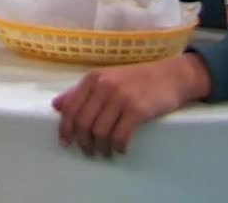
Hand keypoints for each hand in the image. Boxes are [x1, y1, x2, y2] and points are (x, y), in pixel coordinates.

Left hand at [52, 53, 210, 156]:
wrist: (171, 75)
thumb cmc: (137, 79)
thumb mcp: (107, 78)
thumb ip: (81, 91)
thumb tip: (56, 105)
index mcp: (93, 78)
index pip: (70, 108)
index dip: (65, 129)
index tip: (66, 143)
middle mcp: (104, 85)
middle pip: (82, 123)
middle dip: (82, 142)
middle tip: (88, 151)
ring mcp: (121, 97)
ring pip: (99, 132)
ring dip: (100, 148)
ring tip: (105, 152)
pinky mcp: (138, 109)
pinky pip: (120, 136)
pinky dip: (118, 147)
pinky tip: (121, 149)